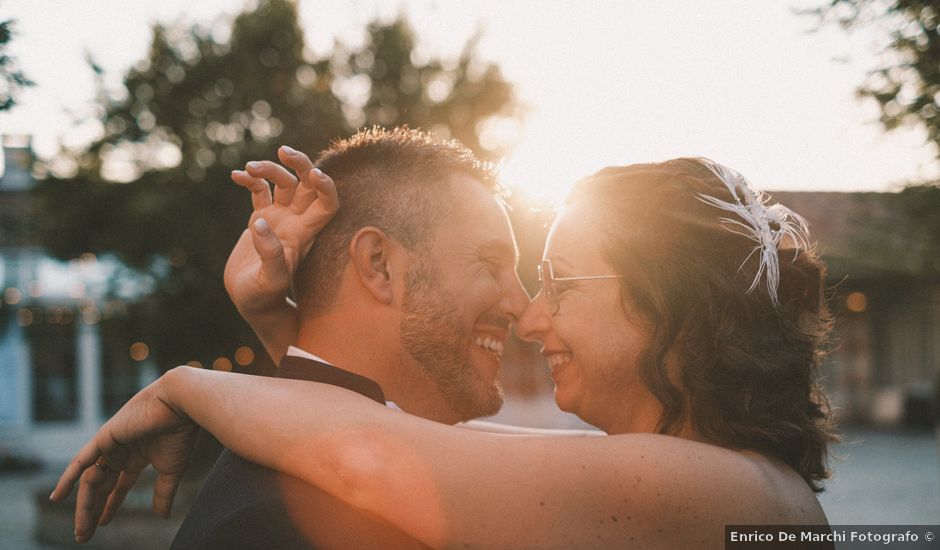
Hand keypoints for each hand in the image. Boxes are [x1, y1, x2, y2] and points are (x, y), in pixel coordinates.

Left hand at [50, 369, 197, 542]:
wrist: (182, 405)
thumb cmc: (180, 433)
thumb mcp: (171, 470)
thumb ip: (163, 493)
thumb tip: (162, 517)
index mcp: (137, 456)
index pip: (118, 485)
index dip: (110, 504)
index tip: (102, 524)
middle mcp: (121, 450)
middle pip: (101, 485)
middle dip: (93, 510)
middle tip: (84, 536)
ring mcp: (111, 444)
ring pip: (91, 479)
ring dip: (84, 505)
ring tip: (81, 529)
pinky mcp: (105, 438)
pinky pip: (81, 461)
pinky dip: (68, 478)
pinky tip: (58, 497)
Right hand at [224, 146, 337, 316]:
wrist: (251, 303)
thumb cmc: (263, 297)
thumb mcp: (269, 281)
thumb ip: (270, 254)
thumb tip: (260, 223)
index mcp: (304, 234)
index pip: (327, 204)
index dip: (326, 186)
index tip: (313, 174)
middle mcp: (296, 222)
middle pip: (308, 184)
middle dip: (300, 164)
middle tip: (283, 151)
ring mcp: (279, 219)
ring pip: (284, 183)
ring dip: (270, 170)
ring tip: (249, 168)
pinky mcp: (260, 219)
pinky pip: (259, 191)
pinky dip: (250, 180)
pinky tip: (236, 176)